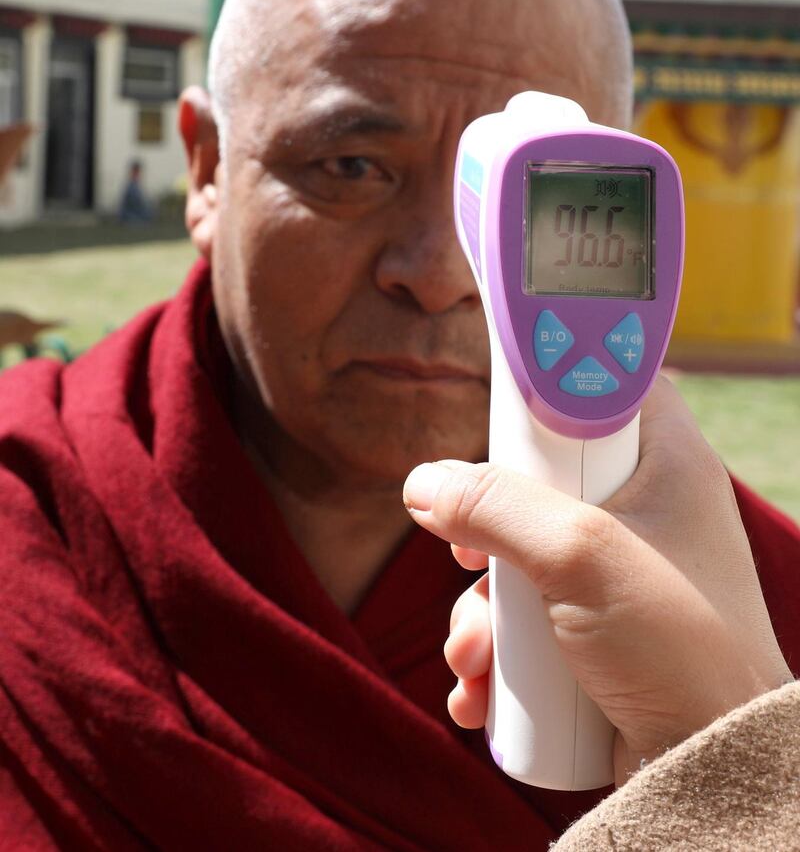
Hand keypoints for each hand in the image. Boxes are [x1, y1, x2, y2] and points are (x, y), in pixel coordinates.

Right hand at [402, 378, 792, 783]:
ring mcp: (617, 575)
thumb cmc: (675, 645)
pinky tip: (479, 691)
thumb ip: (496, 506)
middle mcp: (643, 511)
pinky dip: (495, 654)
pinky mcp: (594, 631)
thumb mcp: (578, 555)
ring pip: (519, 560)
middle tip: (470, 556)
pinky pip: (525, 620)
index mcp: (665, 463)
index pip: (607, 385)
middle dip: (486, 533)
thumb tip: (423, 483)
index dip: (552, 386)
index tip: (501, 412)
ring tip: (474, 657)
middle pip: (539, 480)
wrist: (713, 767)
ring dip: (479, 614)